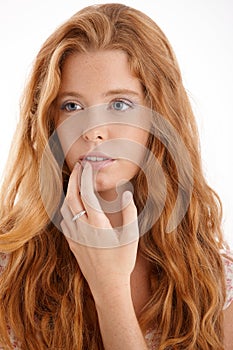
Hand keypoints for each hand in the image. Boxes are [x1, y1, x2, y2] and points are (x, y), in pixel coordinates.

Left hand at [60, 162, 138, 298]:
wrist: (107, 286)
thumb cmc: (122, 262)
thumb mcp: (131, 237)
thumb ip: (129, 213)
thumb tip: (126, 193)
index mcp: (97, 224)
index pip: (87, 194)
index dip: (86, 177)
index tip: (88, 165)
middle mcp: (82, 228)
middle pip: (72, 197)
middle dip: (73, 179)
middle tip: (78, 166)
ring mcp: (74, 236)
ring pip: (65, 208)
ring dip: (68, 192)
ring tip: (75, 182)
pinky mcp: (72, 243)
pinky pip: (65, 220)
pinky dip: (67, 207)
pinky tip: (72, 206)